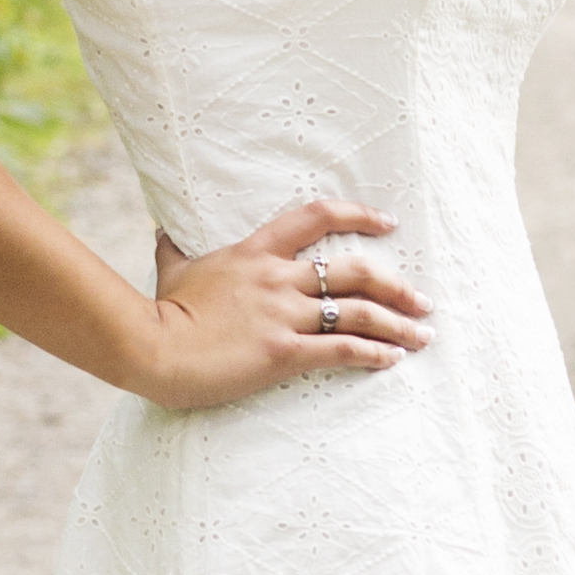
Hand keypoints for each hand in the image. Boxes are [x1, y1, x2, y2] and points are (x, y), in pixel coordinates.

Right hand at [135, 194, 427, 409]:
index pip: (316, 216)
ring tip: (422, 334)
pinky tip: (393, 359)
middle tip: (421, 299)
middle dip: (395, 284)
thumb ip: (175, 249)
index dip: (358, 215)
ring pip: (357, 312)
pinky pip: (341, 350)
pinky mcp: (284, 352)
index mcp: (256, 252)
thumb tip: (162, 231)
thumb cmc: (161, 312)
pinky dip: (373, 354)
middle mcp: (278, 278)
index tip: (387, 223)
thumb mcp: (172, 269)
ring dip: (398, 324)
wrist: (152, 348)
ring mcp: (283, 315)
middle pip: (354, 270)